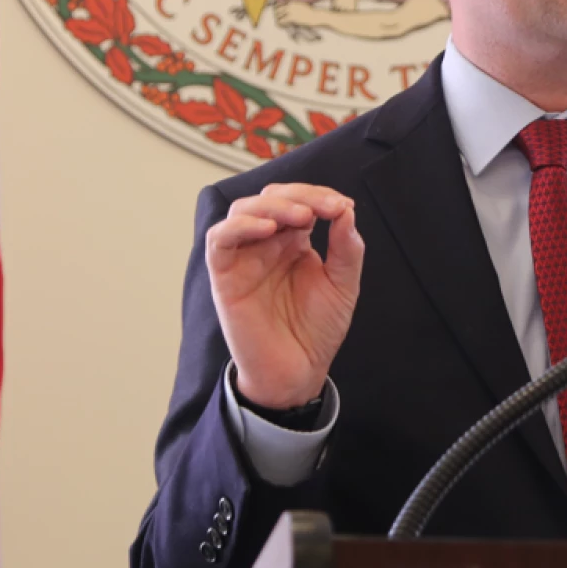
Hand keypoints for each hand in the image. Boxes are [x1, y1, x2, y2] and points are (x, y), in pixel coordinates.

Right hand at [207, 183, 362, 407]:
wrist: (297, 372)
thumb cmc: (317, 331)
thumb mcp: (343, 285)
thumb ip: (346, 248)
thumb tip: (345, 209)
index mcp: (293, 241)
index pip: (299, 200)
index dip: (320, 195)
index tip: (343, 206)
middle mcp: (266, 244)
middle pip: (271, 197)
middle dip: (300, 195)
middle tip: (325, 208)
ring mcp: (244, 257)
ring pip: (243, 209)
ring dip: (273, 204)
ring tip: (301, 216)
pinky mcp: (225, 275)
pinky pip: (220, 239)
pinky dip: (239, 225)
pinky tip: (267, 228)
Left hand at [274, 0, 321, 28]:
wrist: (316, 16)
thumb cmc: (312, 13)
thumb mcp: (302, 6)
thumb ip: (295, 7)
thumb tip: (289, 11)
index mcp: (292, 1)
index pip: (280, 4)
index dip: (278, 9)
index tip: (278, 14)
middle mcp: (290, 5)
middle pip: (277, 9)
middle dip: (277, 15)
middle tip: (278, 20)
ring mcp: (290, 11)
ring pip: (278, 15)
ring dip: (278, 20)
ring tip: (280, 24)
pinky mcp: (291, 17)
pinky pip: (282, 21)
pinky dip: (281, 24)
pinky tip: (283, 26)